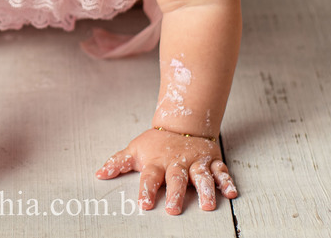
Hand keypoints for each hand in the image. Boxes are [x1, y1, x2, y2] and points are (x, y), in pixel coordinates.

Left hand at [96, 128, 237, 214]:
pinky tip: (230, 193)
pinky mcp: (212, 161)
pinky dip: (227, 181)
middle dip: (175, 194)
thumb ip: (118, 163)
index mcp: (157, 162)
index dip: (146, 190)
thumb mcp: (135, 150)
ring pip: (202, 176)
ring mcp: (196, 162)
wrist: (183, 122)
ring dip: (205, 190)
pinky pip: (221, 171)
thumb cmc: (157, 142)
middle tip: (174, 209)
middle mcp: (177, 163)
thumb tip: (99, 174)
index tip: (144, 204)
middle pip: (176, 179)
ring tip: (207, 205)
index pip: (150, 177)